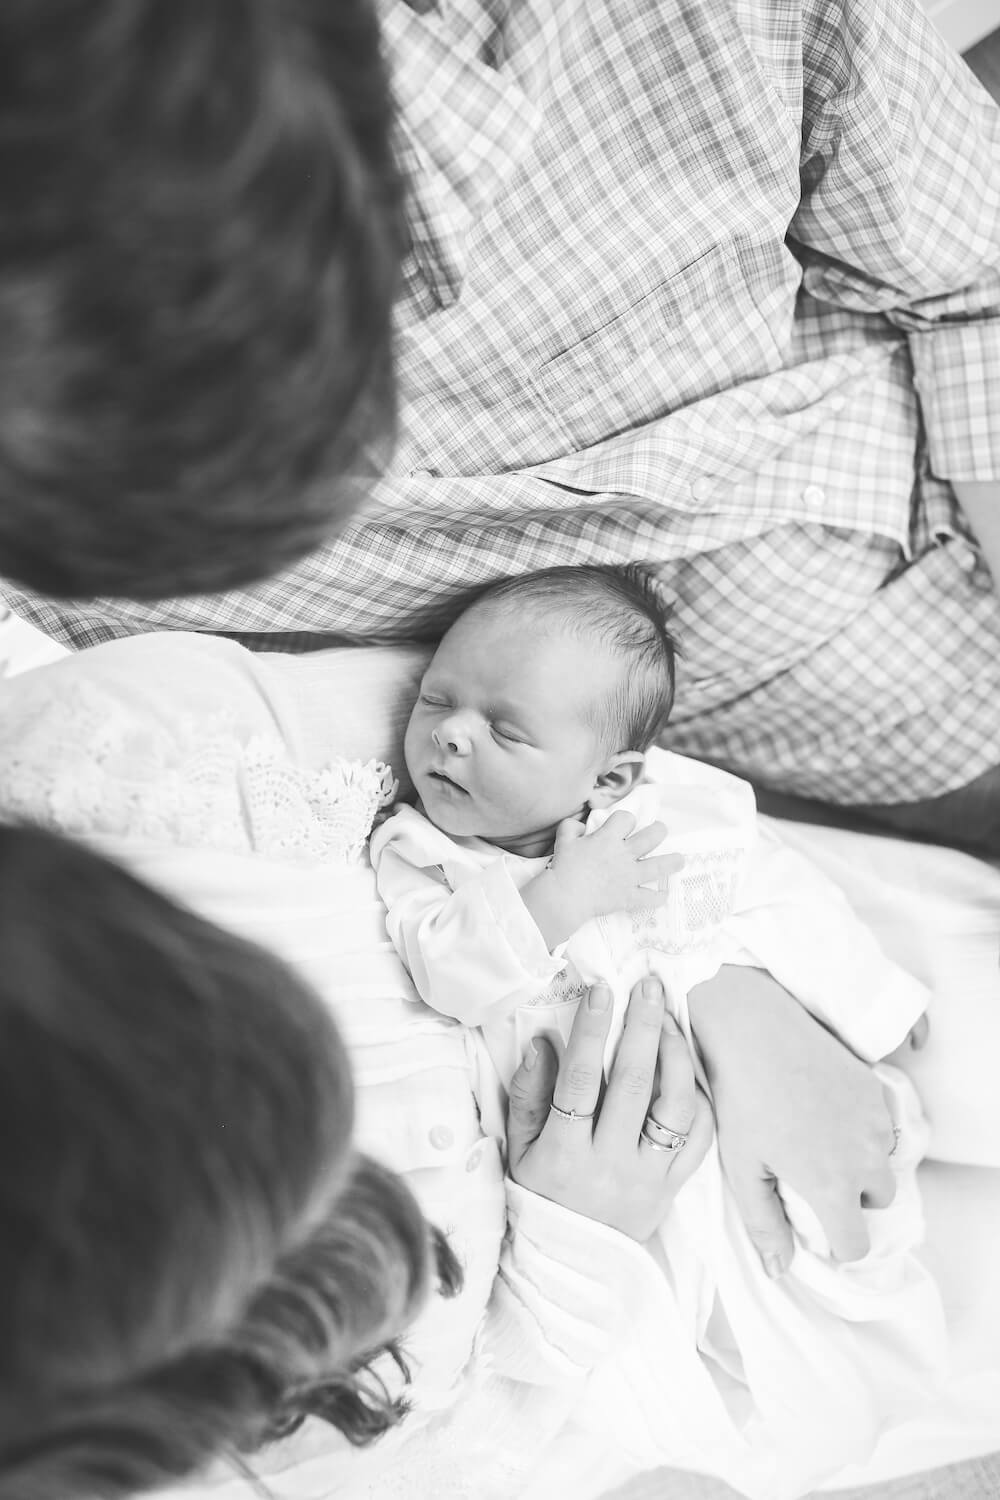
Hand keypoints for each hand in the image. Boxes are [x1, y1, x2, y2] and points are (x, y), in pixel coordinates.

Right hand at [507, 975, 712, 1240]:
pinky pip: (698, 1138)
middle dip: (641, 1028)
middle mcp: (609, 1165)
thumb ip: (528, 1096)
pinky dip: (697, 1099)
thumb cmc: (539, 1197)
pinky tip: (685, 1070)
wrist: (570, 1267)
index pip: (578, 1083)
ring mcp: (647, 1179)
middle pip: (632, 1086)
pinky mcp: (673, 1189)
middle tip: (648, 987)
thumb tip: (544, 1041)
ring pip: (674, 1109)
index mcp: (563, 1155)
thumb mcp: (519, 1151)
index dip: (590, 1033)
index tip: (601, 991)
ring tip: (668, 1022)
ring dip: (675, 1057)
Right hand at [523, 813, 682, 948]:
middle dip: (659, 830)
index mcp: (609, 838)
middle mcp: (624, 854)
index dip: (625, 819)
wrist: (564, 897)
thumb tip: (581, 826)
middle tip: (660, 831)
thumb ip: (571, 826)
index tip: (623, 824)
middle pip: (652, 836)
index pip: (626, 818)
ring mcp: (630, 877)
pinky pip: (650, 898)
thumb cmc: (563, 866)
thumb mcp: (563, 839)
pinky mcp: (629, 897)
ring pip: (659, 866)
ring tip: (680, 860)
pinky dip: (658, 897)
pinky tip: (663, 895)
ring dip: (672, 862)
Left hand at [688, 966, 899, 1273]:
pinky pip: (880, 1122)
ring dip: (860, 1159)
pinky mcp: (875, 1088)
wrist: (755, 1030)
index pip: (857, 1244)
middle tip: (812, 1174)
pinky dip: (861, 1125)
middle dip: (852, 1196)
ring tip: (815, 1137)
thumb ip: (764, 1224)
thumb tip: (779, 1270)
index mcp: (833, 1186)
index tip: (817, 1226)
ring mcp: (875, 1120)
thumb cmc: (741, 1101)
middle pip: (877, 1200)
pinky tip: (823, 1107)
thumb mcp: (743, 1168)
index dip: (836, 1243)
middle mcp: (866, 1157)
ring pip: (882, 1159)